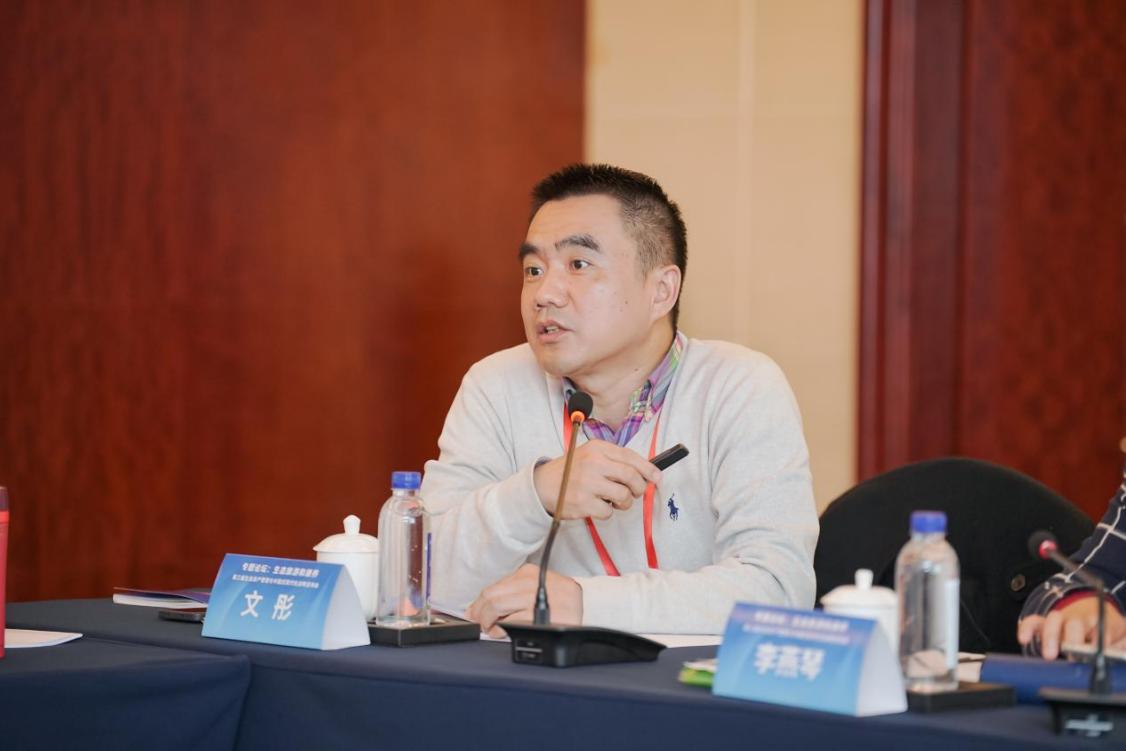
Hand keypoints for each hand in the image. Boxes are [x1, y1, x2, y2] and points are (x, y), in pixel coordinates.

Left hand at [466, 563, 582, 637]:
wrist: (589, 612)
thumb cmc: (559, 604)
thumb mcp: (536, 590)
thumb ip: (511, 594)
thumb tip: (477, 607)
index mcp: (530, 573)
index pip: (494, 586)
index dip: (478, 602)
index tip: (472, 613)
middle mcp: (534, 582)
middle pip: (493, 596)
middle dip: (480, 613)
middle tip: (480, 624)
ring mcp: (540, 599)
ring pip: (498, 607)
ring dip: (489, 622)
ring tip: (493, 629)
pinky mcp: (545, 617)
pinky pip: (513, 622)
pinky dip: (502, 630)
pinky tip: (505, 633)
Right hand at [533, 439, 660, 519]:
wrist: (542, 485)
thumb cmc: (571, 471)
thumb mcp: (590, 455)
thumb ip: (614, 460)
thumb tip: (646, 472)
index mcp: (597, 448)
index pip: (630, 457)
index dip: (648, 469)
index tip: (657, 477)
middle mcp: (593, 463)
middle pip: (631, 476)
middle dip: (639, 488)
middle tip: (636, 492)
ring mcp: (588, 483)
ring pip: (623, 496)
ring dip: (624, 502)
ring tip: (615, 501)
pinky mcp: (583, 502)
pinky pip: (608, 511)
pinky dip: (607, 512)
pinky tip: (598, 505)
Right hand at [1018, 596, 1125, 658]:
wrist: (1094, 613)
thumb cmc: (1109, 630)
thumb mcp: (1122, 636)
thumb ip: (1121, 645)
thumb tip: (1115, 653)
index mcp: (1101, 621)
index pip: (1100, 629)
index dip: (1097, 640)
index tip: (1096, 652)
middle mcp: (1079, 619)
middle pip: (1074, 623)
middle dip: (1072, 638)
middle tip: (1072, 655)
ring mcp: (1061, 620)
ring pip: (1053, 620)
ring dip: (1050, 636)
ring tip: (1049, 655)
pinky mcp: (1046, 624)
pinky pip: (1033, 621)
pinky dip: (1026, 628)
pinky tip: (1023, 639)